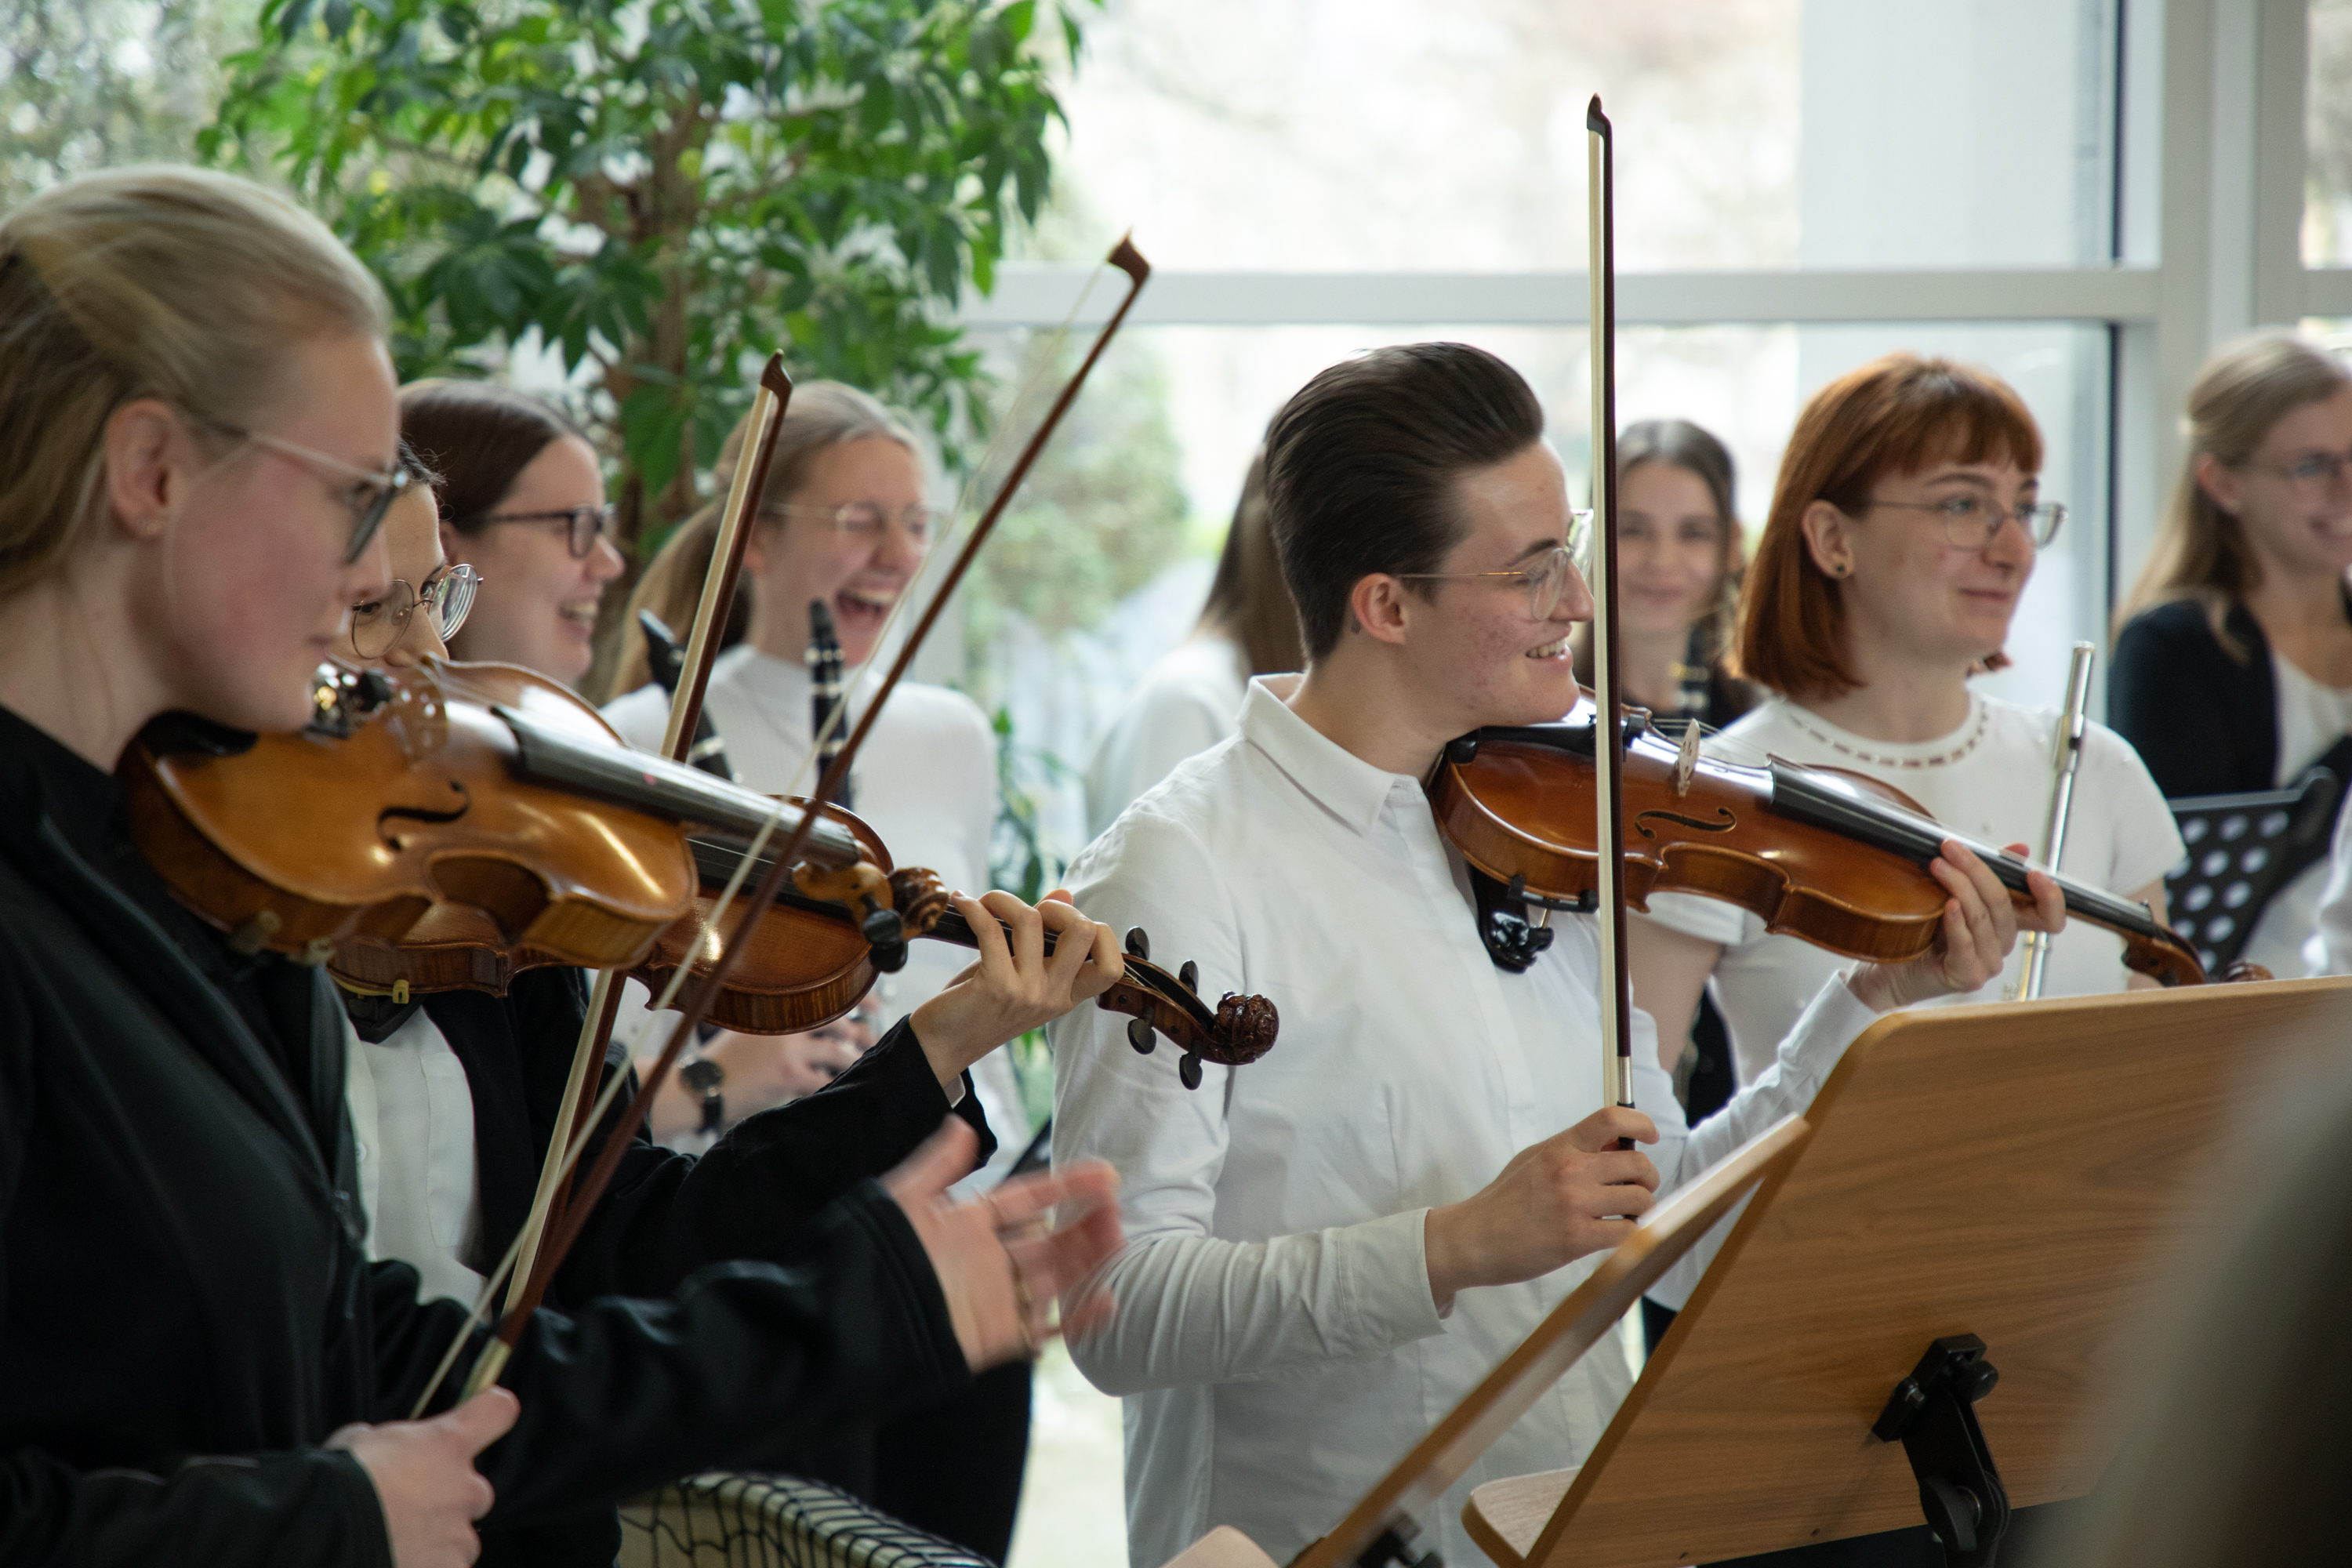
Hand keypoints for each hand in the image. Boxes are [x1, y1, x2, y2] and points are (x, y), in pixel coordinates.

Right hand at [329, 1387, 517, 1567]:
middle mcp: (465, 1487)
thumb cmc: (334, 1485)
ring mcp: (459, 1536)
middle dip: (448, 1500)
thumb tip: (383, 1452)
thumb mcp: (359, 1442)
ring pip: (460, 1538)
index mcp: (448, 1444)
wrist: (323, 1538)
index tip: (482, 1417)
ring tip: (393, 1545)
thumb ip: (388, 1444)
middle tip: (406, 1510)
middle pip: (475, 1490)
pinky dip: (426, 1567)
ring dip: (437, 1542)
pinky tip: (394, 1563)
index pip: (498, 1411)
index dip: (489, 1413)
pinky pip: (447, 1567)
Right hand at [642, 1018, 873, 1140]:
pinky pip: (825, 1080)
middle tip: (874, 1042)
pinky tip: (842, 1092)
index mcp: (777, 1006)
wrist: (699, 1087)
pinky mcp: (788, 1074)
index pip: (826, 995)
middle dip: (863, 1034)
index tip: (876, 1007)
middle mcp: (785, 1022)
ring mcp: (789, 1048)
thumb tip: (827, 1031)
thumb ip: (784, 1026)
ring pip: (839, 1054)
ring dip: (854, 1062)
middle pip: (841, 1022)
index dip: (858, 999)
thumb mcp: (750, 1030)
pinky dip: (837, 1087)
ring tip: (860, 1069)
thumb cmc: (724, 1064)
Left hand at [882, 1118, 1123, 1370]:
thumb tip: (962, 1125)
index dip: (1066, 1186)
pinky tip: (1107, 1300)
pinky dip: (1077, 1317)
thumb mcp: (902, 1203)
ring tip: (1120, 1242)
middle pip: (1050, 1237)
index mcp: (967, 1224)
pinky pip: (1046, 1326)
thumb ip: (936, 1166)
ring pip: (1055, 1275)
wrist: (851, 1327)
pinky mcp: (997, 1336)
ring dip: (1089, 1260)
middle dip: (1085, 1224)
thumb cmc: (871, 1259)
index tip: (1104, 1175)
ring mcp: (995, 1297)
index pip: (1028, 1199)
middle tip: (1117, 1211)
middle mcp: (986, 1259)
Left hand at [909, 888, 1124, 1085]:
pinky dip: (973, 907)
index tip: (1064, 923)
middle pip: (1084, 931)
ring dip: (1003, 899)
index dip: (1099, 932)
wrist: (943, 1046)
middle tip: (1027, 912)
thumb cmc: (981, 1007)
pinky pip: (990, 928)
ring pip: (1031, 919)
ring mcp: (1027, 993)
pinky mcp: (995, 986)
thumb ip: (1046, 940)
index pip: (1112, 966)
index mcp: (1066, 996)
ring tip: (986, 903)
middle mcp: (1053, 996)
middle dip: (1055, 907)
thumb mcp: (1021, 974)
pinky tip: (962, 902)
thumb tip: (1064, 893)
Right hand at [1423, 1106, 1658, 1312]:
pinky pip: (1627, 1232)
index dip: (1641, 1123)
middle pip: (1637, 1163)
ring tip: (1625, 1214)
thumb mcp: (1536, 1159)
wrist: (1473, 1237)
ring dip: (1641, 1208)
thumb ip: (1574, 1149)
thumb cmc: (1506, 1200)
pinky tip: (1614, 1233)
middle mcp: (1569, 1171)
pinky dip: (1628, 1234)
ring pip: (1639, 1199)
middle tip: (1639, 1188)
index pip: (1610, 1119)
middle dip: (1648, 1178)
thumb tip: (1618, 1143)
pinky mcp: (1576, 1239)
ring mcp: (1574, 1205)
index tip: (1651, 1136)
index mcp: (1560, 1147)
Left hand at [1848, 839, 2064, 1011]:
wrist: (1891, 969)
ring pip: (1982, 918)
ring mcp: (1988, 962)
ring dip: (1959, 886)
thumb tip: (2021, 848)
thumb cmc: (1922, 931)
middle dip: (1975, 870)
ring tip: (1937, 866)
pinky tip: (1947, 905)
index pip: (2050, 917)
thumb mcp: (1956, 893)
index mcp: (2007, 924)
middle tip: (1949, 849)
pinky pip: (1966, 944)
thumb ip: (1988, 872)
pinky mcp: (1968, 975)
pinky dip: (1956, 922)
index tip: (2033, 874)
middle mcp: (2002, 944)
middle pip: (2002, 903)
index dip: (2050, 897)